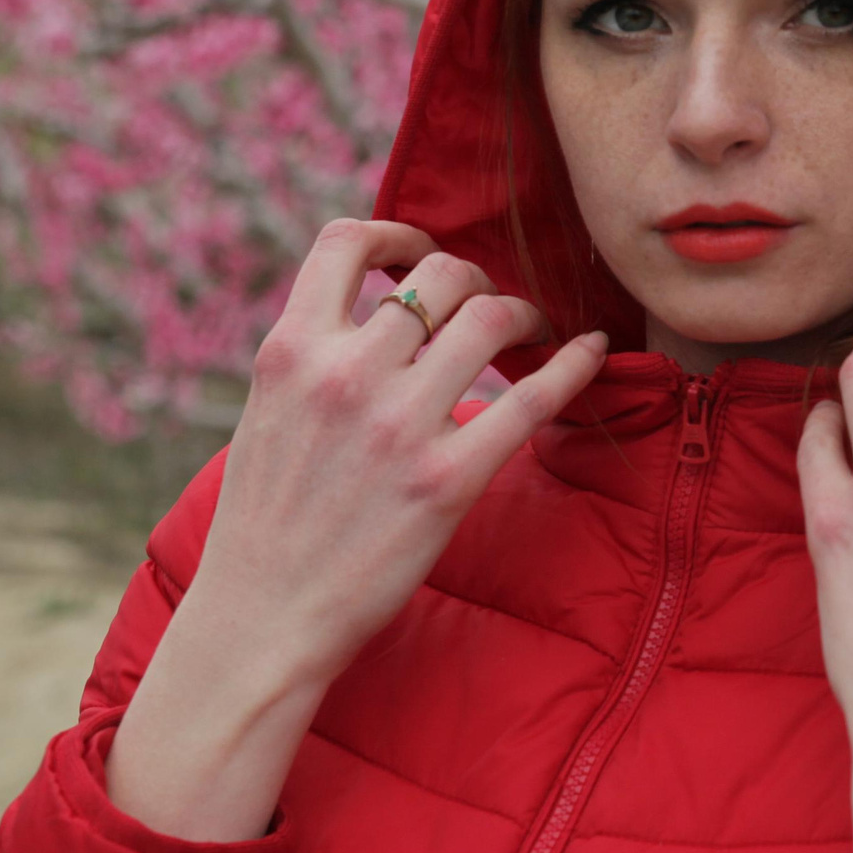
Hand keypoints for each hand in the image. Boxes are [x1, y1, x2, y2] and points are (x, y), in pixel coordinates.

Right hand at [107, 218, 607, 840]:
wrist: (260, 622)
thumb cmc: (268, 523)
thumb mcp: (269, 415)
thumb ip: (316, 359)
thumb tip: (377, 312)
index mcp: (288, 352)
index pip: (345, 242)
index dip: (396, 230)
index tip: (420, 249)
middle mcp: (342, 374)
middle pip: (440, 274)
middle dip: (476, 279)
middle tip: (491, 307)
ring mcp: (397, 425)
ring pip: (490, 317)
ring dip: (524, 313)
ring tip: (534, 332)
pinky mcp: (447, 478)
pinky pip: (532, 398)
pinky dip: (574, 364)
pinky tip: (592, 352)